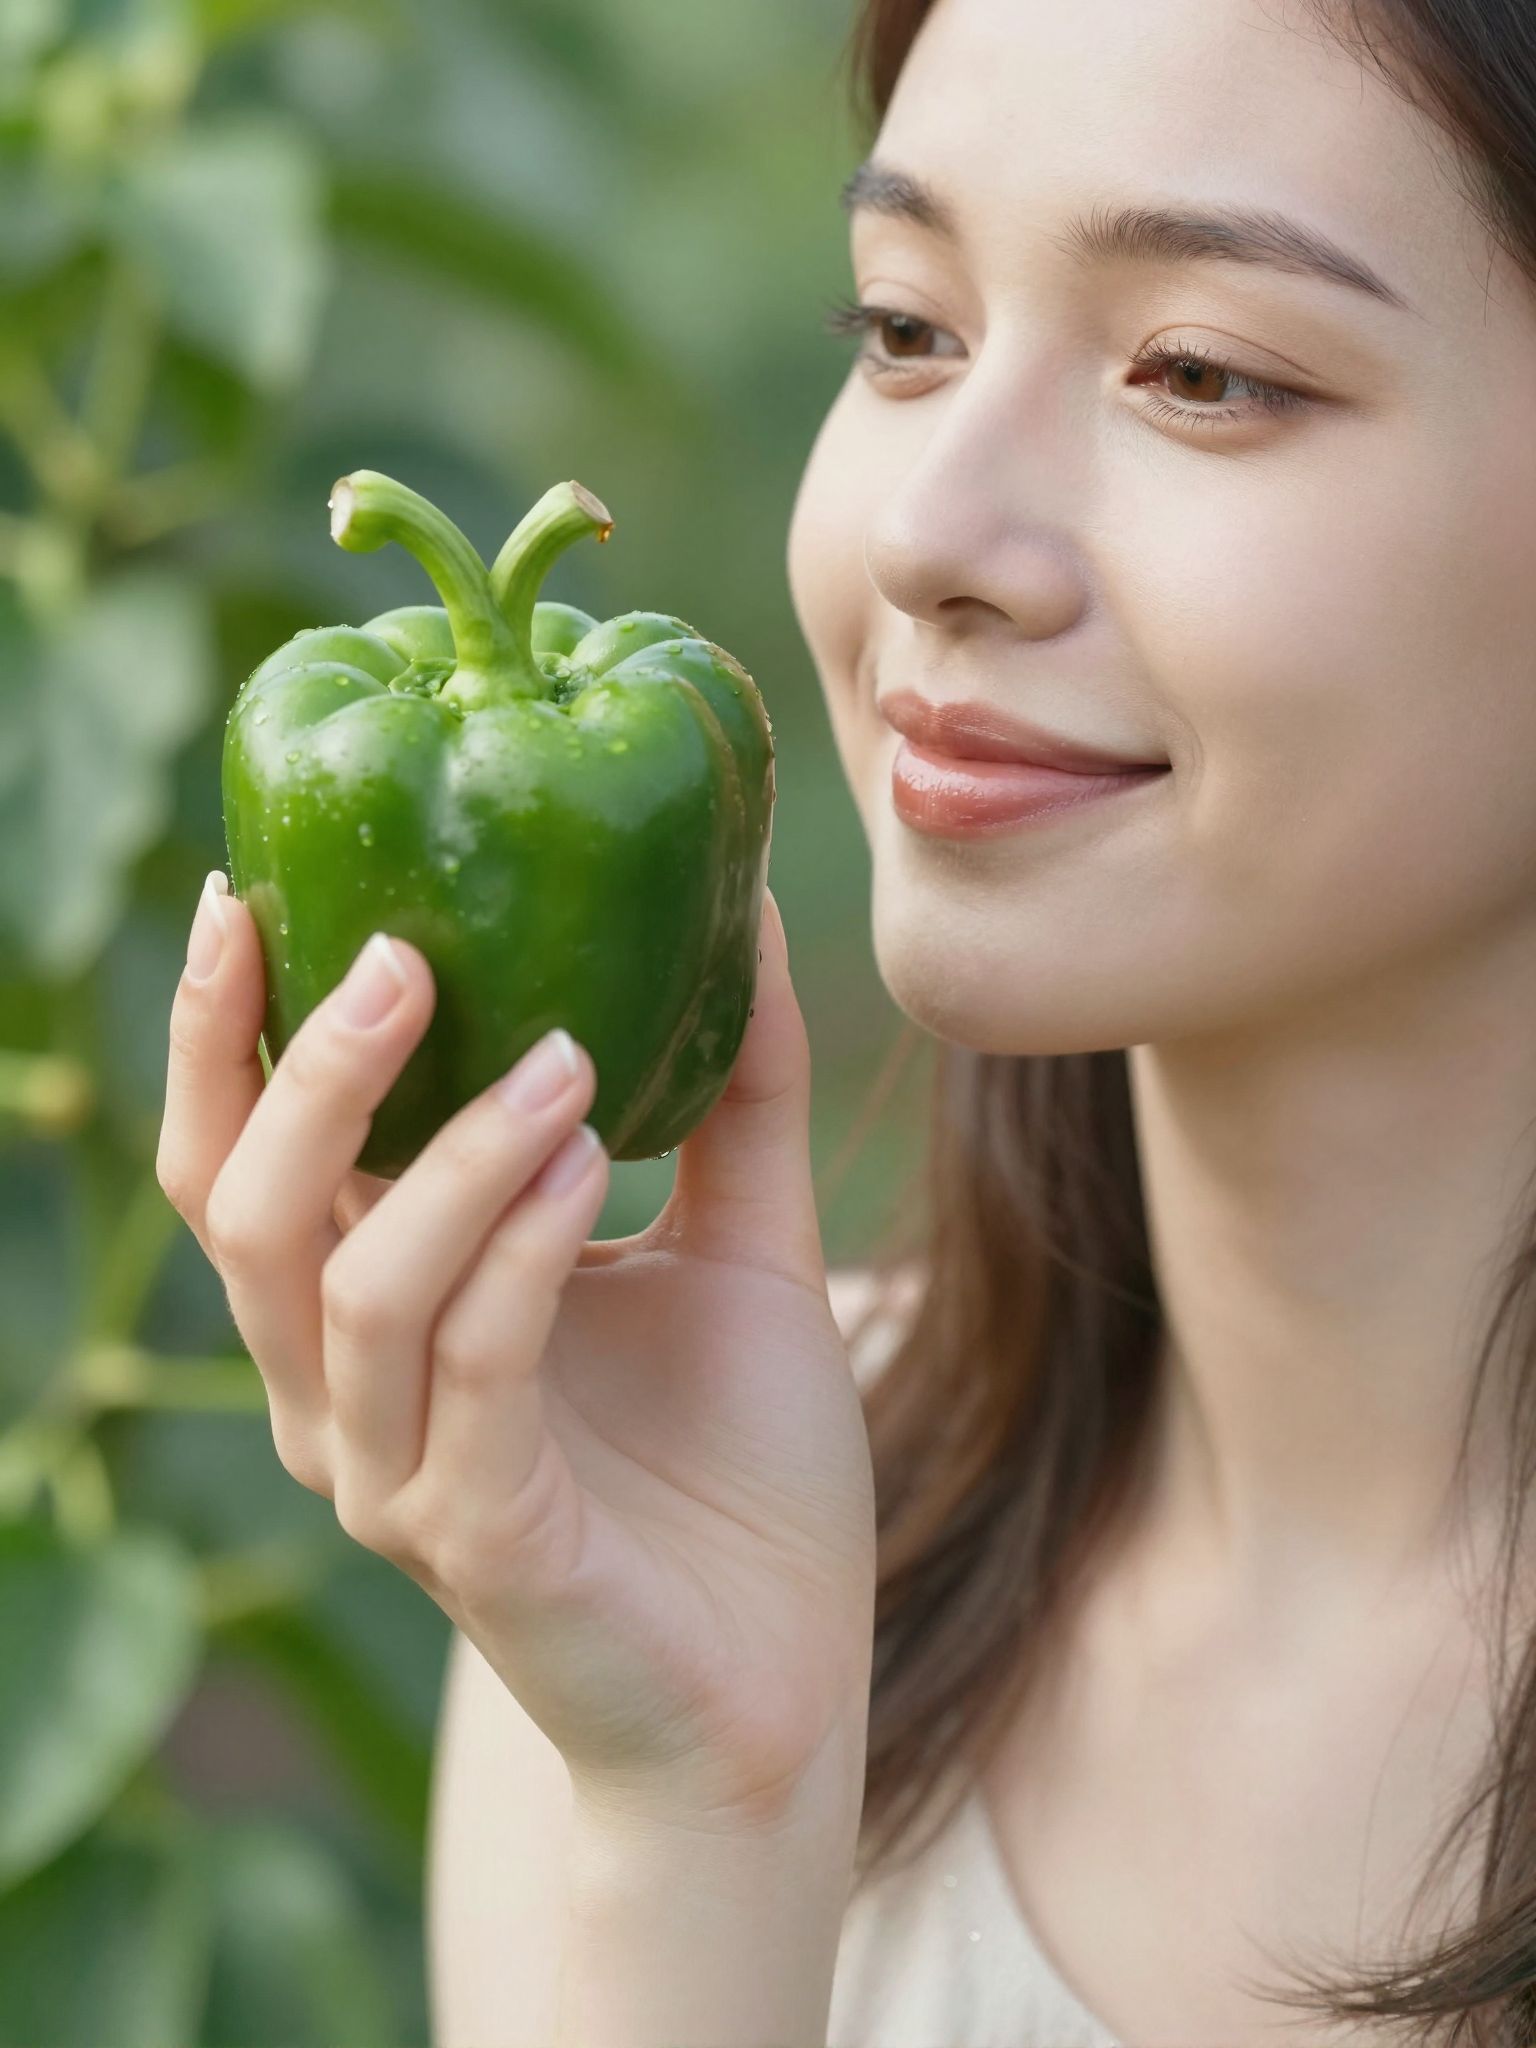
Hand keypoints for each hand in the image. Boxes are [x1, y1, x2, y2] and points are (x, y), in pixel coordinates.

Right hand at [157, 876, 875, 1835]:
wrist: (782, 1676)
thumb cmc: (740, 1464)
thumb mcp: (738, 1242)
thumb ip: (736, 1094)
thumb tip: (743, 911)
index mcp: (374, 1314)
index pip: (239, 1159)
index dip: (219, 1033)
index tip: (255, 887)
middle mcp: (346, 1395)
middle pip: (239, 1212)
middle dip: (298, 1069)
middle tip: (399, 948)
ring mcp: (396, 1476)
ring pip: (346, 1287)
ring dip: (442, 1154)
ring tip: (562, 1051)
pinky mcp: (475, 1539)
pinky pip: (469, 1369)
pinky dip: (516, 1251)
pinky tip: (582, 1161)